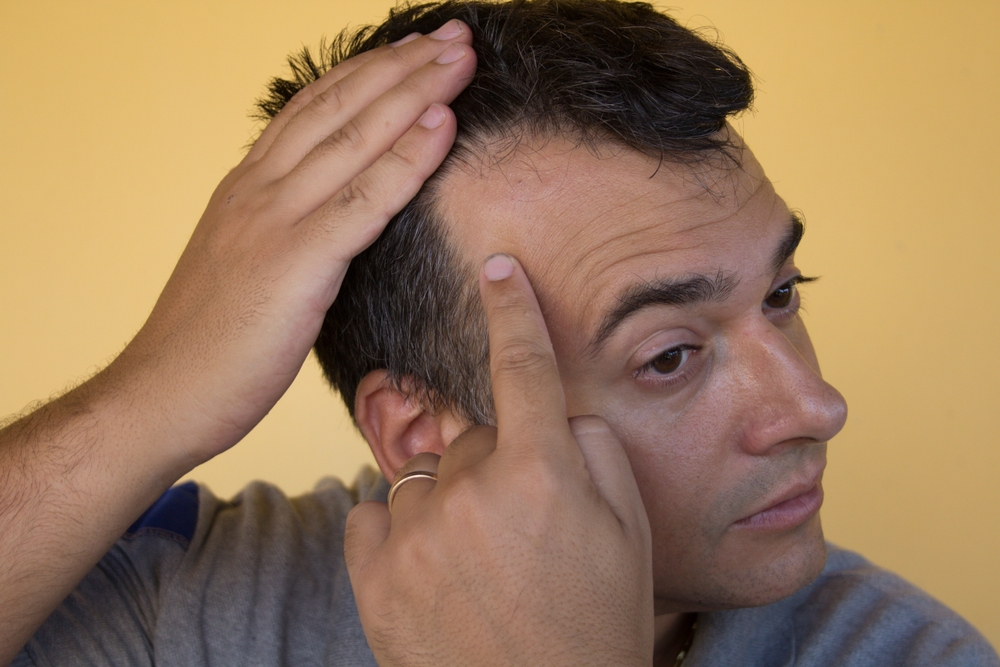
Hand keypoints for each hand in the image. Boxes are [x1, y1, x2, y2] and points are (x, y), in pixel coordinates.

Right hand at [0, 23, 475, 664]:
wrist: (161, 396)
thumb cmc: (209, 344)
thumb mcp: (245, 265)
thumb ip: (282, 230)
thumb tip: (326, 222)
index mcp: (247, 187)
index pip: (315, 109)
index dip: (368, 73)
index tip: (413, 50)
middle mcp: (259, 188)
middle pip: (341, 107)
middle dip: (402, 65)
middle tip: (453, 34)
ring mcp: (274, 220)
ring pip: (355, 138)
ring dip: (414, 92)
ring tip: (460, 57)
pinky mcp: (295, 262)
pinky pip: (364, 201)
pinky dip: (407, 159)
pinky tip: (442, 124)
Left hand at [345, 254, 654, 666]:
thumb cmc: (594, 621)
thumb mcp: (627, 531)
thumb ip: (591, 449)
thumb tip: (555, 411)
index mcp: (542, 471)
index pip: (523, 363)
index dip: (511, 306)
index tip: (496, 266)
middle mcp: (471, 489)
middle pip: (472, 435)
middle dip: (494, 465)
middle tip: (520, 532)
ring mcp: (414, 531)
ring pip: (424, 476)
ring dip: (447, 502)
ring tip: (478, 565)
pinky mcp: (371, 572)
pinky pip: (375, 514)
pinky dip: (399, 533)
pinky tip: (433, 575)